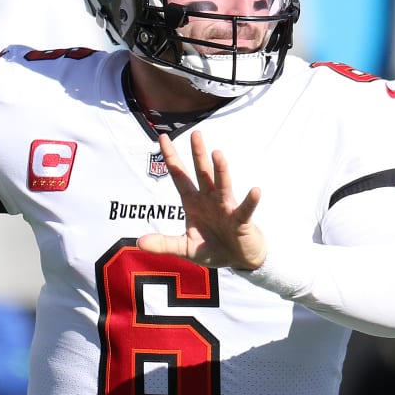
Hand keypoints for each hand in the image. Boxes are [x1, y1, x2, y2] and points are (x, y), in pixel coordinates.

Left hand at [137, 132, 267, 270]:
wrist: (238, 261)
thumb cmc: (212, 249)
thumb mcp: (185, 248)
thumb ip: (163, 244)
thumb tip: (139, 242)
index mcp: (193, 203)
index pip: (180, 177)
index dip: (171, 158)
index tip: (163, 137)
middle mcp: (209, 200)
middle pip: (202, 173)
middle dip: (197, 154)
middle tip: (195, 133)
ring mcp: (226, 208)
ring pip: (223, 185)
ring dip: (221, 170)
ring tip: (217, 154)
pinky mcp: (241, 221)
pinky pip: (245, 209)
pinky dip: (250, 201)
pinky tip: (255, 191)